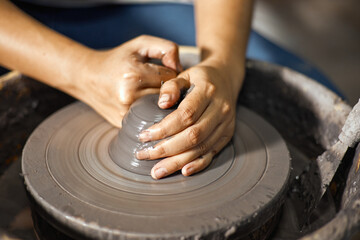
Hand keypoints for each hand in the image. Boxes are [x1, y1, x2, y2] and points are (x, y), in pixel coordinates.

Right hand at [73, 35, 180, 127]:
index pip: (171, 78)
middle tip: (162, 83)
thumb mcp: (140, 44)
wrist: (87, 77)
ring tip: (154, 92)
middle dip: (169, 90)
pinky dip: (152, 113)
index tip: (165, 71)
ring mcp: (125, 113)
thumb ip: (166, 48)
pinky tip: (148, 104)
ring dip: (163, 103)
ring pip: (160, 111)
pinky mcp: (123, 124)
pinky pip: (149, 120)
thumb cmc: (118, 59)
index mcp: (134, 75)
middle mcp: (129, 96)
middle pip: (168, 97)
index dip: (172, 74)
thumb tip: (180, 69)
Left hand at [136, 59, 243, 178]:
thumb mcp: (184, 75)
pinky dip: (198, 164)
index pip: (186, 115)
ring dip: (177, 162)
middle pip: (193, 135)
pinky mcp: (227, 135)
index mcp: (208, 92)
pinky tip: (183, 172)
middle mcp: (220, 109)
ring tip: (157, 171)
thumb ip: (171, 87)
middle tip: (144, 155)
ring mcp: (225, 124)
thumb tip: (161, 104)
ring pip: (201, 148)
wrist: (226, 79)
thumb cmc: (199, 78)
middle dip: (166, 149)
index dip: (164, 128)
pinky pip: (212, 153)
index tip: (143, 136)